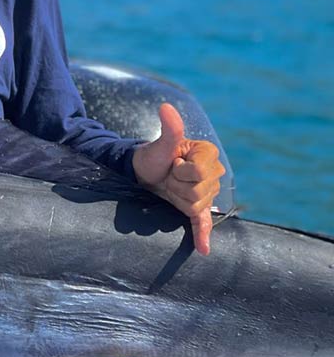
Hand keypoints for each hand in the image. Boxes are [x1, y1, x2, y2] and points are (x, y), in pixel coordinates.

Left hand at [132, 103, 223, 255]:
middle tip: (169, 175)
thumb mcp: (161, 143)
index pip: (200, 173)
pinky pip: (203, 223)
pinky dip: (202, 236)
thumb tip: (166, 107)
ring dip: (177, 197)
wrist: (142, 170)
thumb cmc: (153, 154)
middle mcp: (213, 173)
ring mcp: (206, 192)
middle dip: (177, 184)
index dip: (182, 171)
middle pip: (199, 190)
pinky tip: (204, 249)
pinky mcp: (197, 208)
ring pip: (196, 204)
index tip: (173, 163)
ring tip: (170, 186)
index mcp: (208, 154)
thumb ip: (170, 128)